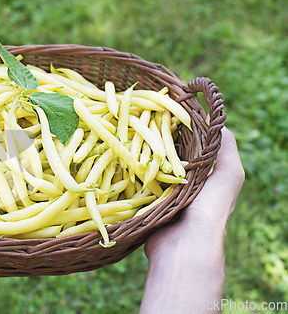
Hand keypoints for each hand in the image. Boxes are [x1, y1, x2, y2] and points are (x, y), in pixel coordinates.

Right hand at [140, 127, 244, 312]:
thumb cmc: (211, 208)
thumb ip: (226, 145)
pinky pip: (138, 178)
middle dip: (159, 136)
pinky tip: (124, 154)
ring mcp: (163, 189)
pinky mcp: (146, 198)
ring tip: (131, 131)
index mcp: (204, 172)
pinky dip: (133, 168)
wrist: (185, 247)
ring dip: (144, 151)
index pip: (191, 140)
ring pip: (151, 162)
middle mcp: (183, 179)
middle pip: (169, 149)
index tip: (167, 106)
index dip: (181, 124)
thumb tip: (212, 117)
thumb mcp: (229, 173)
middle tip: (144, 117)